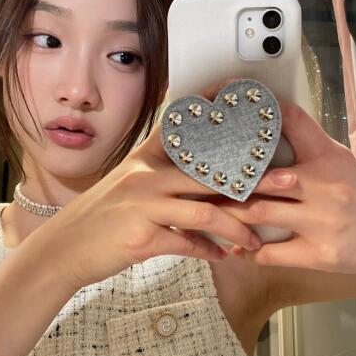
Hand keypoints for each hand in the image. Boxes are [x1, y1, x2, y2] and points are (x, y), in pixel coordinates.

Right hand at [34, 80, 261, 290]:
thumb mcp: (128, 186)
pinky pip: (184, 242)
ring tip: (256, 239)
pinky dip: (206, 249)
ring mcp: (143, 205)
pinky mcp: (141, 237)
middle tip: (289, 181)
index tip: (243, 100)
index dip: (214, 113)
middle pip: (211, 173)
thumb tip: (198, 179)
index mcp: (146, 161)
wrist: (66, 247)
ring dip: (236, 226)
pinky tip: (222, 256)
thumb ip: (161, 177)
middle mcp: (146, 177)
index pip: (185, 131)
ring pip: (204, 210)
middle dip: (255, 179)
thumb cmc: (101, 218)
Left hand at [216, 101, 355, 273]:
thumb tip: (269, 114)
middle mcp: (323, 187)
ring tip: (204, 210)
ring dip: (228, 213)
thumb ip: (304, 137)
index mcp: (326, 157)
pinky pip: (273, 254)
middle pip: (262, 178)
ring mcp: (321, 222)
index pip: (292, 123)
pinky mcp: (320, 254)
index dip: (258, 118)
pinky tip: (233, 246)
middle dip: (226, 179)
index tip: (226, 118)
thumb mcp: (336, 155)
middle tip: (196, 177)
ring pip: (260, 214)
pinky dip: (248, 250)